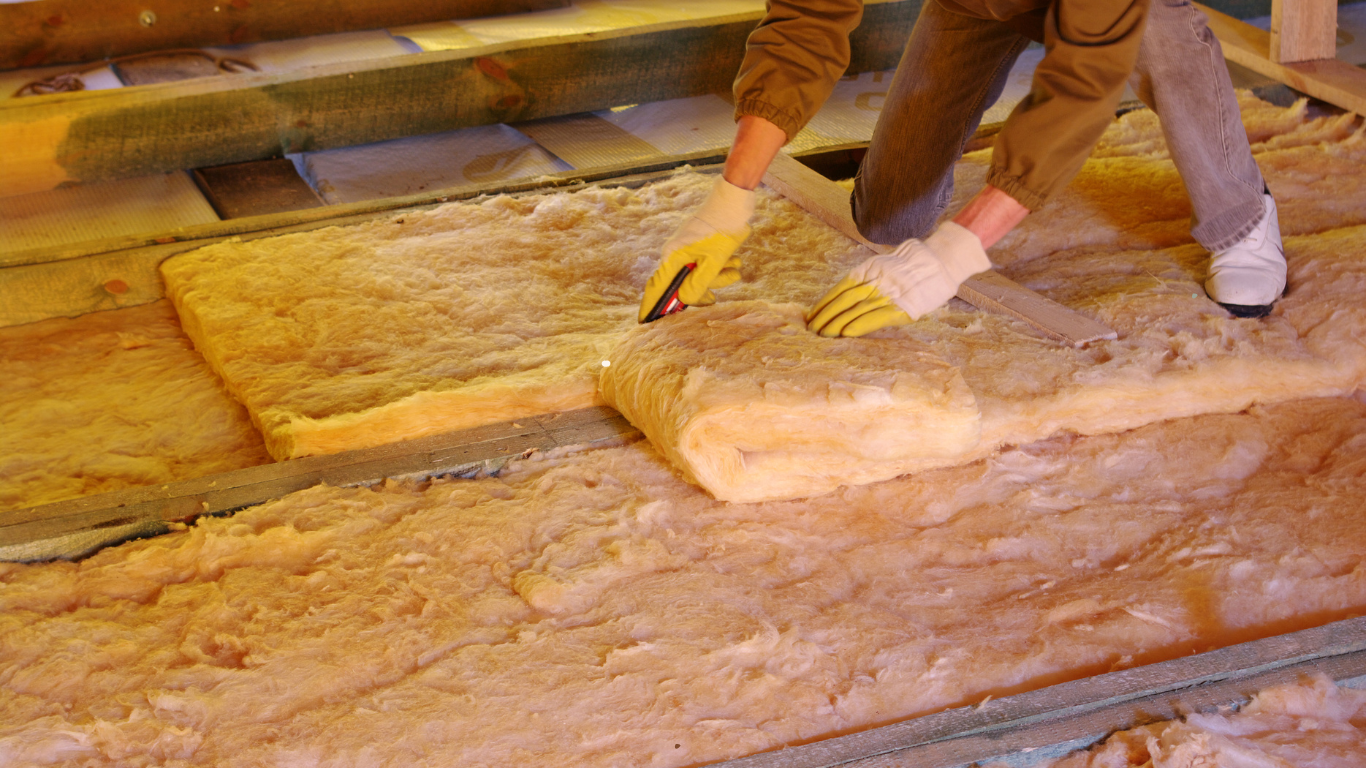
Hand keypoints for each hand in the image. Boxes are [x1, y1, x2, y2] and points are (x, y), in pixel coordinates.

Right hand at [639, 176, 754, 321]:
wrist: (735, 201)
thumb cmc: (722, 228)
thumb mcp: (713, 261)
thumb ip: (699, 284)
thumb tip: (684, 300)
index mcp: (673, 256)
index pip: (657, 286)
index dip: (652, 305)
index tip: (646, 322)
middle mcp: (676, 254)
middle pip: (683, 285)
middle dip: (703, 290)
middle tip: (714, 298)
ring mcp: (688, 250)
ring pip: (699, 276)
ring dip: (718, 277)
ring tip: (733, 266)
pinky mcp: (700, 247)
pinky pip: (707, 266)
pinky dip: (720, 267)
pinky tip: (733, 260)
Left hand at [807, 222, 989, 336]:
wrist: (942, 261)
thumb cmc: (913, 266)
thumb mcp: (885, 266)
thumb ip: (868, 278)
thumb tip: (847, 296)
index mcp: (870, 269)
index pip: (841, 287)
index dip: (824, 302)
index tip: (811, 314)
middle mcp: (876, 280)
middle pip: (845, 299)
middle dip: (826, 314)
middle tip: (811, 328)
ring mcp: (890, 294)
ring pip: (857, 309)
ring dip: (837, 323)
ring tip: (822, 334)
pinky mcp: (903, 308)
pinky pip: (877, 317)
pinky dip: (860, 325)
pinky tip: (846, 333)